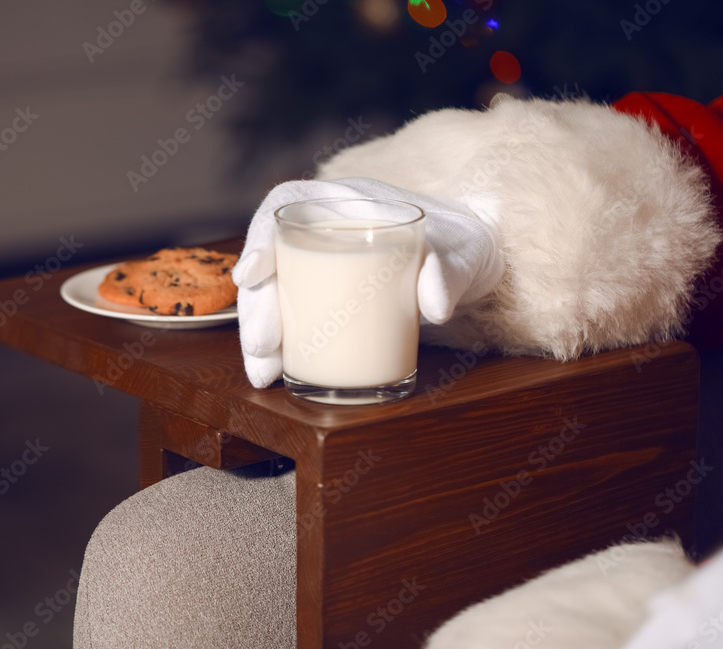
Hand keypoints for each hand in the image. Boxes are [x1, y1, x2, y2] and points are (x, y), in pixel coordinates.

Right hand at [232, 177, 503, 388]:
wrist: (471, 265)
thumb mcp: (463, 253)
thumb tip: (434, 304)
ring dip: (259, 334)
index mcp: (345, 202)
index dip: (260, 238)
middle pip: (270, 261)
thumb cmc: (462, 245)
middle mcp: (322, 232)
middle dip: (257, 306)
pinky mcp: (324, 301)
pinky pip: (290, 318)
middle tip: (264, 345)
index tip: (252, 276)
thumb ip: (449, 271)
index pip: (287, 205)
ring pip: (272, 295)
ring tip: (263, 372)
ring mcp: (320, 269)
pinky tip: (273, 373)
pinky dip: (278, 347)